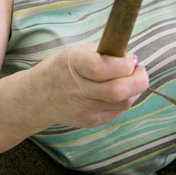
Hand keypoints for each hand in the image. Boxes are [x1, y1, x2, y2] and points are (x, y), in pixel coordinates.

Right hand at [32, 43, 147, 129]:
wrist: (36, 99)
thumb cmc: (58, 70)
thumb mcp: (73, 52)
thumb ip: (100, 53)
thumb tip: (129, 58)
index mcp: (72, 65)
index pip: (104, 67)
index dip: (125, 63)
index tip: (130, 58)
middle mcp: (78, 89)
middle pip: (118, 90)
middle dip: (138, 79)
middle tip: (139, 70)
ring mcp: (85, 109)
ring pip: (123, 103)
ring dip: (134, 90)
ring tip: (130, 79)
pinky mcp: (91, 121)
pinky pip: (118, 111)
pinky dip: (125, 99)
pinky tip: (120, 91)